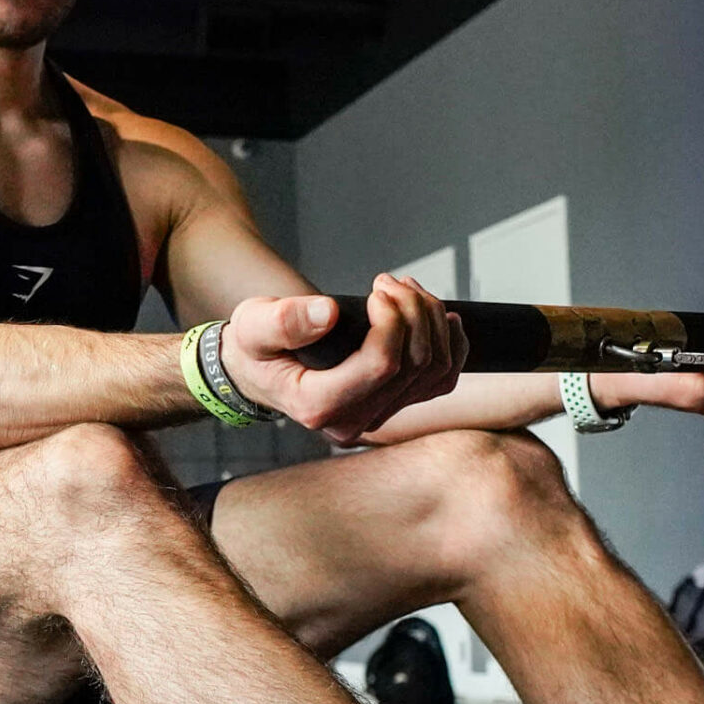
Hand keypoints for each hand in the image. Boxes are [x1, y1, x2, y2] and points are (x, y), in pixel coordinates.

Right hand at [221, 274, 468, 442]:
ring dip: (431, 322)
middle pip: (413, 366)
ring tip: (406, 290)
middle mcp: (353, 422)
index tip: (377, 289)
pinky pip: (440, 382)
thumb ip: (284, 320)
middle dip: (413, 312)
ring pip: (433, 371)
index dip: (392, 321)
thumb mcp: (252, 327)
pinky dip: (450, 346)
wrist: (259, 369)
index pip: (380, 366)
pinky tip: (441, 318)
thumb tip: (329, 312)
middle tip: (390, 282)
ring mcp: (376, 418)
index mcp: (318, 406)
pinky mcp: (392, 408)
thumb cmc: (255, 347)